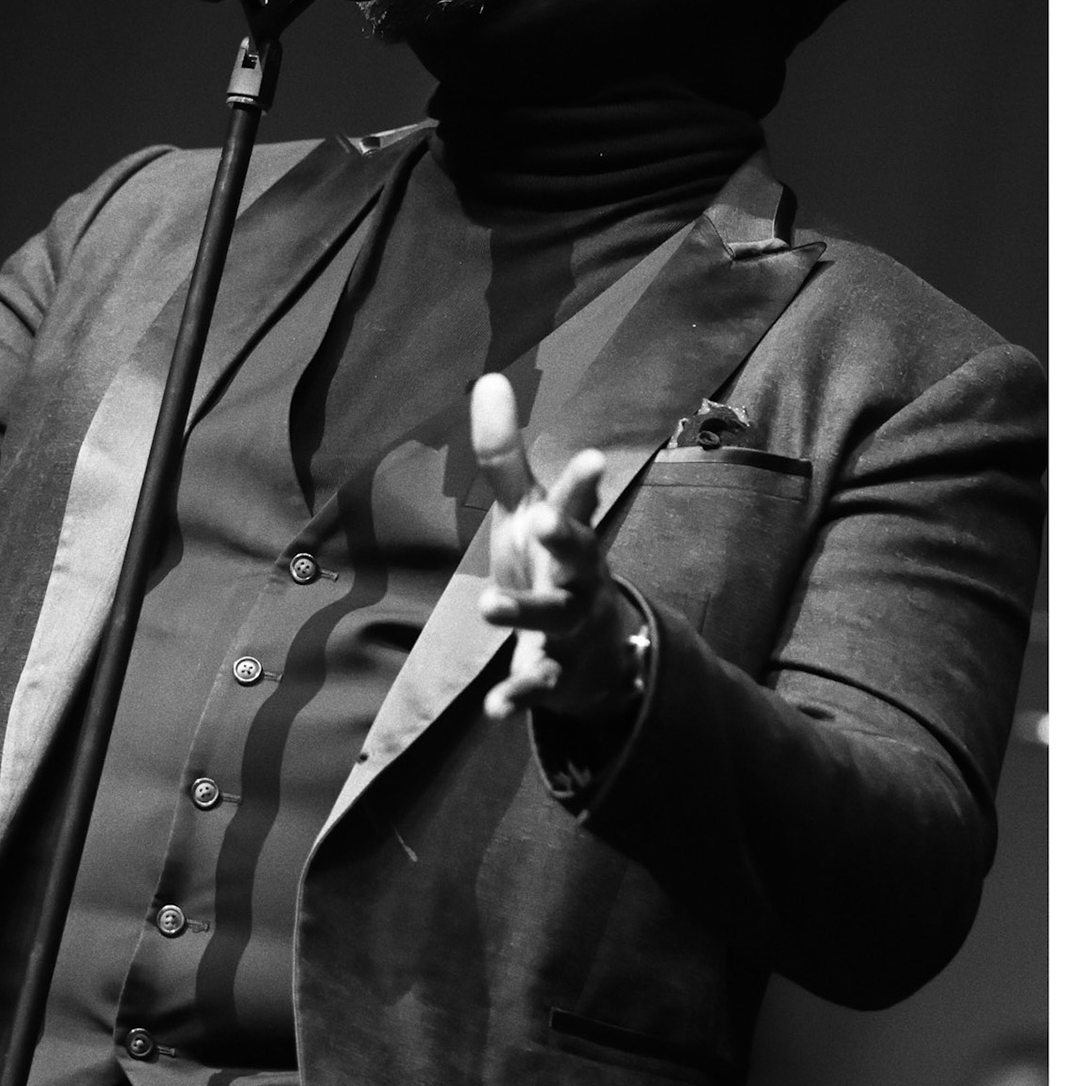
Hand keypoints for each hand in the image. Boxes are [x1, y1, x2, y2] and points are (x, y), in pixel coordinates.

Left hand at [471, 373, 639, 721]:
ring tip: (489, 606)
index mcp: (570, 536)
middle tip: (544, 519)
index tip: (593, 457)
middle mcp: (578, 578)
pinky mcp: (557, 672)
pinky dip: (521, 695)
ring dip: (524, 611)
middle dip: (566, 538)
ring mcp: (571, 626)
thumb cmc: (552, 564)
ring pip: (553, 618)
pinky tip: (496, 707)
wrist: (597, 652)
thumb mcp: (527, 508)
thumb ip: (504, 453)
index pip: (578, 503)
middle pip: (579, 556)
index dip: (583, 483)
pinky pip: (540, 684)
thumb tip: (488, 378)